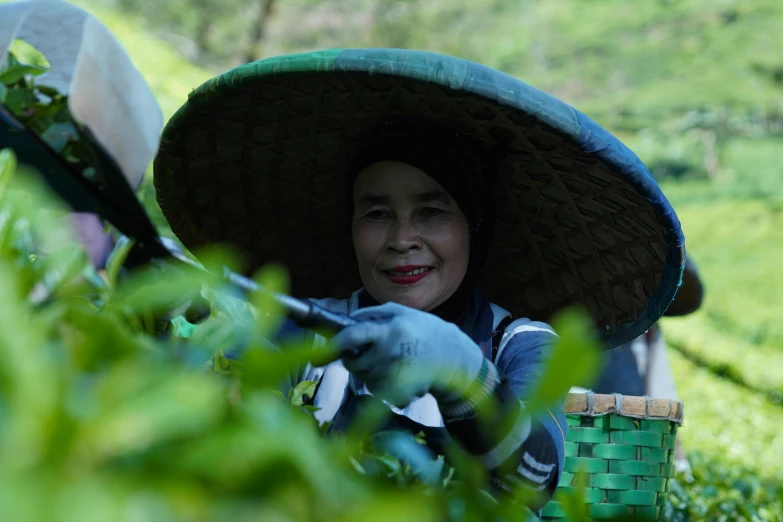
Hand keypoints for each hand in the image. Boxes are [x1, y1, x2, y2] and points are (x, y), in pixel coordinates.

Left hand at [332, 302, 485, 407]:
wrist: (456, 358)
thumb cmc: (426, 331)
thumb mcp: (402, 313)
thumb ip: (373, 314)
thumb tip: (346, 321)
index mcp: (391, 330)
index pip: (353, 336)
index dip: (335, 343)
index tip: (323, 351)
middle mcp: (391, 354)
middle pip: (354, 364)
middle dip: (354, 360)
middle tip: (368, 354)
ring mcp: (396, 376)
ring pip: (364, 379)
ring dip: (369, 373)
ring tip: (391, 361)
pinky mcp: (400, 394)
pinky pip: (378, 392)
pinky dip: (382, 386)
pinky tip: (399, 375)